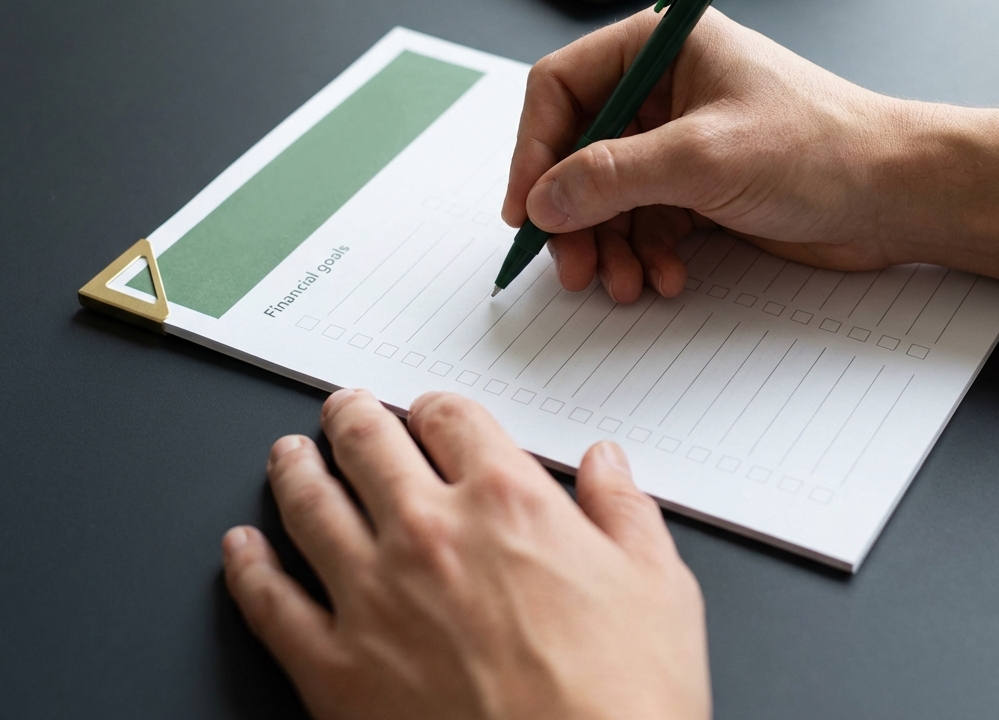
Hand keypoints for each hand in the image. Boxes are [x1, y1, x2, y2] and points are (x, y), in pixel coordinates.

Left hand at [223, 390, 710, 719]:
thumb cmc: (625, 703)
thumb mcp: (659, 590)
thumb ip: (625, 510)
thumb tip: (608, 462)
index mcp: (506, 502)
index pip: (452, 418)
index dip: (436, 407)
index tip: (430, 413)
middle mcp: (431, 533)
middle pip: (368, 443)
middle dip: (352, 417)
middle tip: (343, 409)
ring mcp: (374, 598)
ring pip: (310, 504)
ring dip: (294, 469)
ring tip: (287, 454)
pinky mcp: (335, 670)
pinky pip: (271, 603)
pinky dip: (248, 568)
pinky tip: (241, 550)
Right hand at [502, 6, 998, 299]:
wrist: (896, 196)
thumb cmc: (822, 146)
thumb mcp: (703, 157)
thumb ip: (612, 176)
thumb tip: (542, 198)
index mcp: (658, 47)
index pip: (560, 87)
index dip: (533, 149)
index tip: (525, 207)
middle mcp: (661, 88)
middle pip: (577, 150)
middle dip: (572, 213)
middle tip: (571, 263)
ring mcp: (676, 139)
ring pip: (605, 195)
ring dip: (606, 244)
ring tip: (622, 282)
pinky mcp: (694, 185)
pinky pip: (641, 220)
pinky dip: (642, 254)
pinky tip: (664, 277)